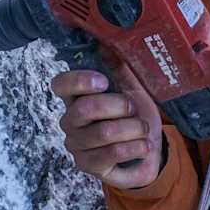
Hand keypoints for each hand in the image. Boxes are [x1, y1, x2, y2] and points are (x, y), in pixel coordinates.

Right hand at [50, 62, 163, 189]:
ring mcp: (76, 145)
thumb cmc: (136, 116)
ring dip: (133, 129)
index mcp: (77, 96)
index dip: (80, 81)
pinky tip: (144, 145)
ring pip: (104, 133)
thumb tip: (107, 44)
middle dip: (119, 107)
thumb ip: (120, 69)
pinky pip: (111, 154)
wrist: (149, 149)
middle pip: (86, 108)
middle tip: (134, 110)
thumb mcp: (134, 89)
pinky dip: (135, 147)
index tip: (104, 82)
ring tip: (143, 130)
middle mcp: (70, 120)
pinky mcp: (87, 166)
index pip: (60, 84)